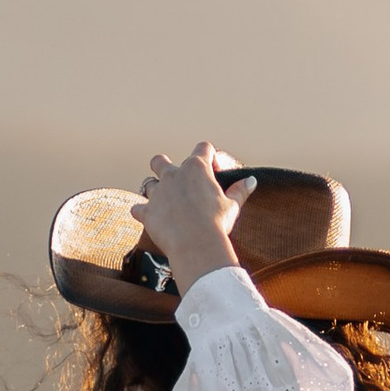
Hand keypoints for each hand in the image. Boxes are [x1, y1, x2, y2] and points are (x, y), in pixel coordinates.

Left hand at [132, 143, 255, 297]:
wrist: (196, 243)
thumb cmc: (216, 222)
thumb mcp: (232, 206)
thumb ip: (239, 191)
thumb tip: (251, 181)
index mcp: (197, 168)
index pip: (203, 147)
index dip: (209, 156)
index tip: (214, 172)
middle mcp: (173, 175)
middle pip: (160, 160)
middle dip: (164, 166)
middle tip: (176, 181)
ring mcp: (158, 192)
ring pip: (148, 183)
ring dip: (155, 191)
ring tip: (166, 203)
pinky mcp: (147, 211)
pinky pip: (138, 208)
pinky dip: (142, 212)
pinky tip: (150, 218)